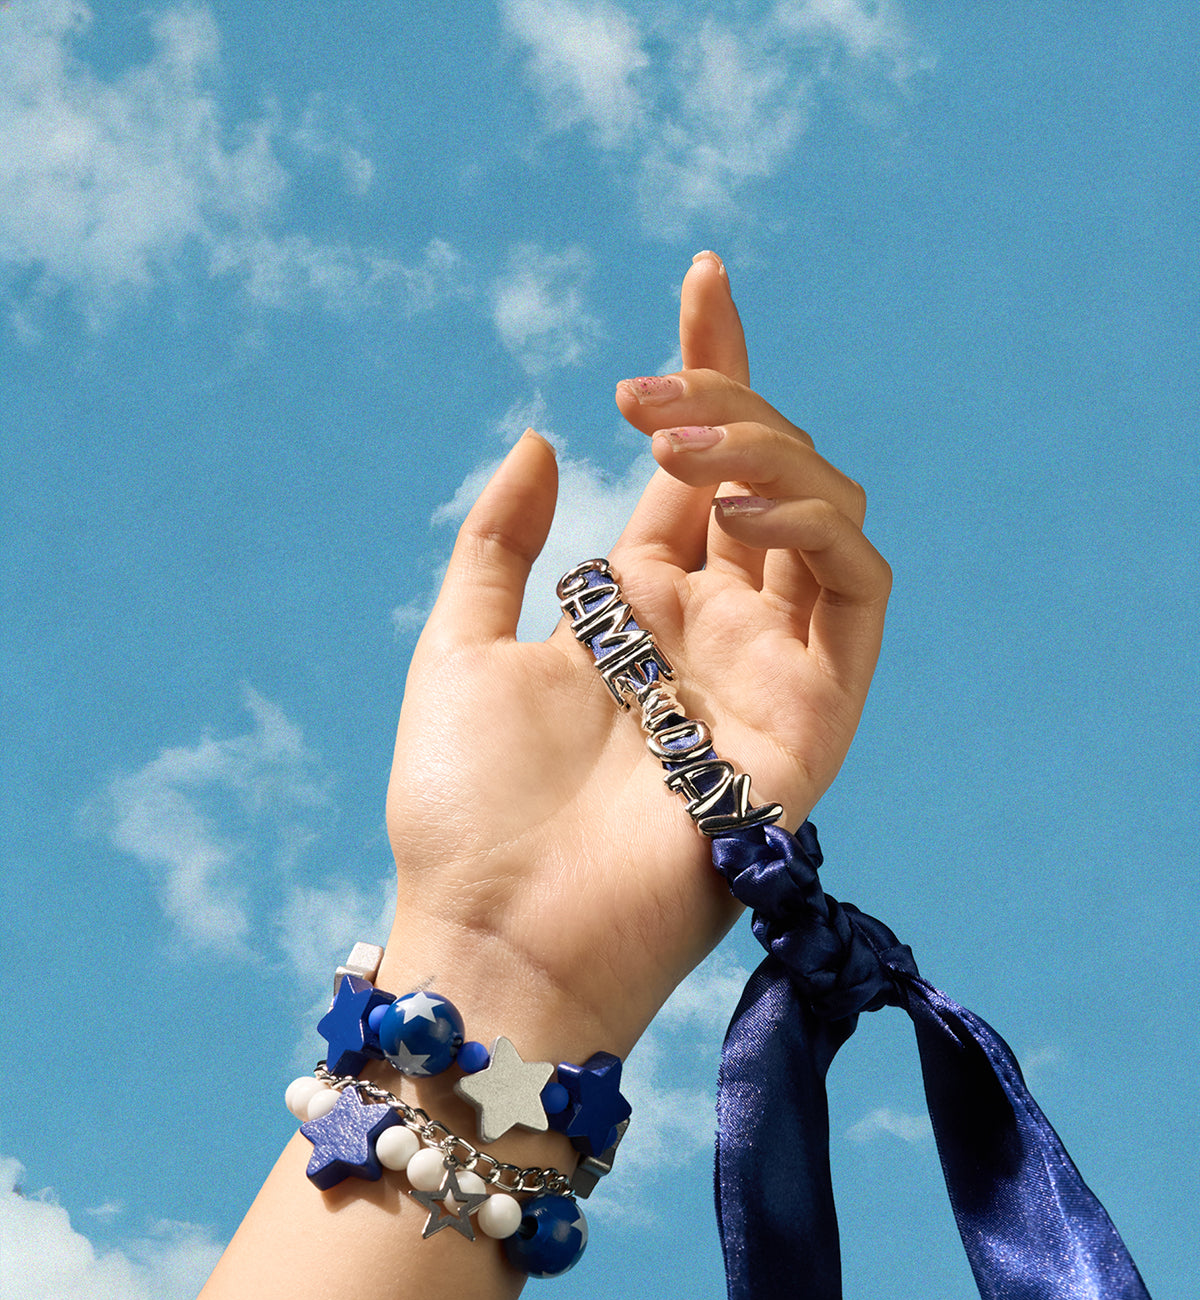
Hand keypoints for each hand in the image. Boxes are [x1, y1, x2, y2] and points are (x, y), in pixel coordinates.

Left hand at [380, 255, 889, 1067]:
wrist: (496, 934)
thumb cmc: (463, 812)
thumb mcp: (457, 652)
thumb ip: (500, 548)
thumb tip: (549, 440)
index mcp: (637, 613)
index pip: (698, 473)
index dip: (707, 372)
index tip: (697, 278)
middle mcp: (713, 633)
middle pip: (767, 475)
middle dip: (730, 395)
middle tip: (651, 387)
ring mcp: (768, 671)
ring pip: (823, 517)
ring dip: (769, 452)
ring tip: (680, 442)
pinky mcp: (813, 719)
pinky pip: (859, 593)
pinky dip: (818, 526)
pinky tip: (742, 505)